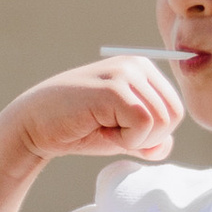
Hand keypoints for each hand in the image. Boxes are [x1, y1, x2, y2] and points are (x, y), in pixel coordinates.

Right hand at [7, 56, 183, 167]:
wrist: (35, 127)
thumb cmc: (79, 130)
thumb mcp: (122, 135)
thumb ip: (149, 140)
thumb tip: (166, 146)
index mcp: (143, 69)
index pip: (176, 110)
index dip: (152, 134)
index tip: (119, 129)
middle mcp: (137, 65)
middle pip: (174, 116)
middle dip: (146, 137)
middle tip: (110, 131)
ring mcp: (125, 73)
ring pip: (162, 121)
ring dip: (133, 139)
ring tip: (103, 127)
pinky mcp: (113, 88)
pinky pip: (144, 124)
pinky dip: (125, 140)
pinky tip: (101, 129)